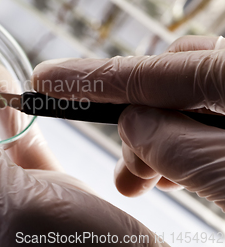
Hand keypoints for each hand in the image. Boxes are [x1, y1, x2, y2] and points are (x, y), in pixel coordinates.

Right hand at [33, 35, 224, 209]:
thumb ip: (174, 145)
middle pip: (170, 76)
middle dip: (136, 120)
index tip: (44, 78)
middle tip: (129, 172)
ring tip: (153, 180)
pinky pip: (210, 114)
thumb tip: (133, 125)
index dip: (89, 76)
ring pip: (190, 96)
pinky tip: (187, 173)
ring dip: (164, 139)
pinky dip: (190, 140)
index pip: (147, 72)